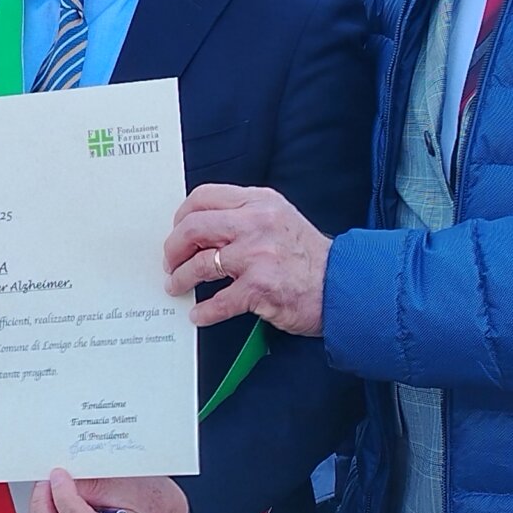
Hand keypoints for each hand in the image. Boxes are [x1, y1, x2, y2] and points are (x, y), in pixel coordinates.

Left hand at [28, 470, 189, 512]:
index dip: (66, 499)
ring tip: (49, 486)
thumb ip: (93, 485)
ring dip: (41, 511)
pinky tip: (52, 499)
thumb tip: (61, 481)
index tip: (59, 476)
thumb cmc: (152, 504)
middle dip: (44, 507)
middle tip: (47, 480)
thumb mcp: (128, 486)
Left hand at [164, 184, 330, 336]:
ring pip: (200, 264)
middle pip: (193, 228)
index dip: (181, 216)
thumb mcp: (280, 218)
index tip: (177, 231)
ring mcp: (257, 256)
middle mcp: (256, 223)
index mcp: (259, 201)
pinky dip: (203, 312)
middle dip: (173, 248)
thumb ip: (245, 215)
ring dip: (181, 279)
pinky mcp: (259, 289)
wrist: (342, 286)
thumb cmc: (309, 256)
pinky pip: (217, 302)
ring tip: (177, 286)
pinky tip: (199, 315)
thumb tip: (202, 229)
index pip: (203, 197)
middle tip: (170, 262)